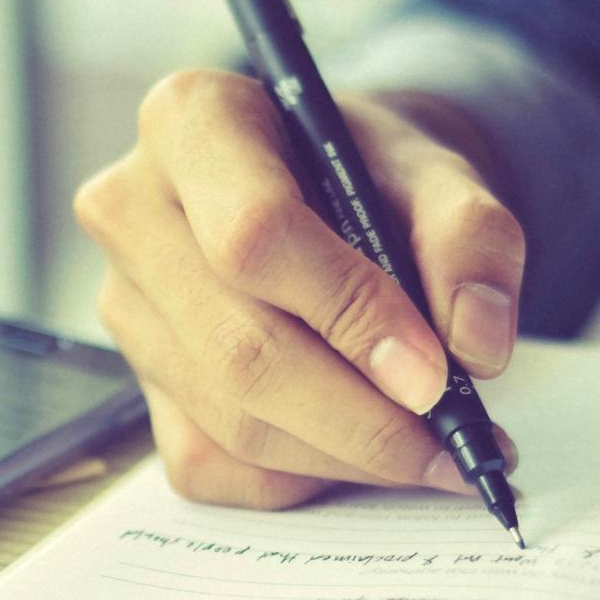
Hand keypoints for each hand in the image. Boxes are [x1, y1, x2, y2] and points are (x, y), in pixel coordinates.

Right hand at [74, 70, 522, 508]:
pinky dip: (299, 477)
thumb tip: (475, 347)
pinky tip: (355, 450)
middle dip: (360, 418)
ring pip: (229, 420)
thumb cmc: (366, 172)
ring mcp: (124, 304)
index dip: (348, 314)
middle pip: (240, 348)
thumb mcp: (435, 170)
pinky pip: (210, 463)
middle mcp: (131, 210)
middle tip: (453, 447)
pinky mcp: (136, 380)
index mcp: (192, 121)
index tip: (433, 375)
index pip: (255, 235)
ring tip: (431, 454)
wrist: (321, 189)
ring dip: (343, 457)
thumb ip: (471, 239)